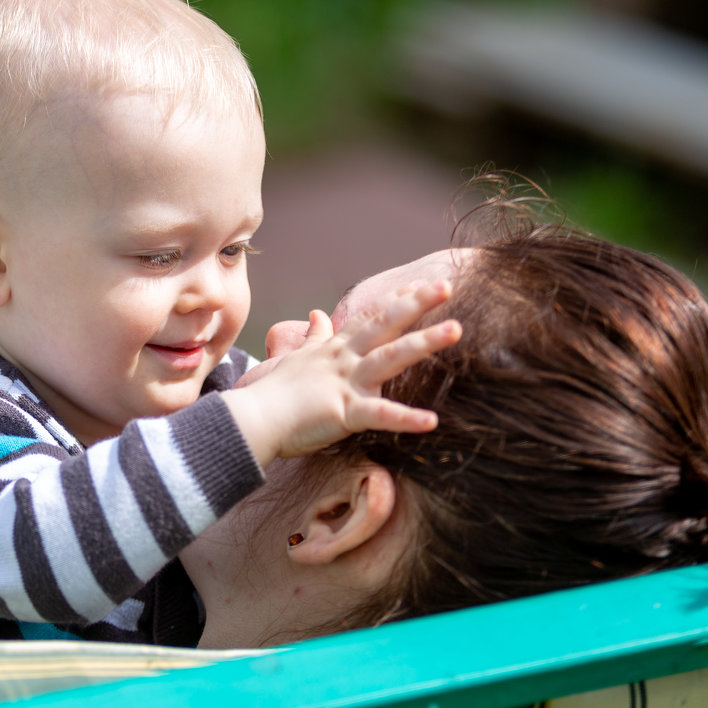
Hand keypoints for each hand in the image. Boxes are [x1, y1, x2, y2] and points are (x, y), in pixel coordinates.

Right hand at [224, 279, 460, 465]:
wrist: (251, 420)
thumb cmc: (270, 394)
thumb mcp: (295, 358)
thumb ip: (313, 338)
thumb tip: (318, 314)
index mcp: (335, 350)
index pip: (370, 317)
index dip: (397, 300)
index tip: (422, 285)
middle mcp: (344, 360)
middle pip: (385, 324)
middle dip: (417, 304)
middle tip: (447, 285)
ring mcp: (345, 384)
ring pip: (390, 357)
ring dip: (424, 343)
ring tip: (456, 330)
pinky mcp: (343, 413)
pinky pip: (379, 415)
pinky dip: (406, 419)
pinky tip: (432, 421)